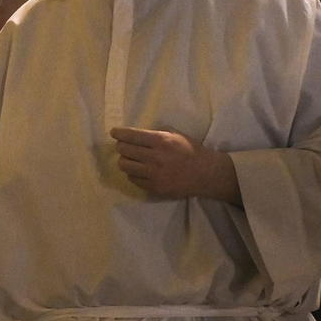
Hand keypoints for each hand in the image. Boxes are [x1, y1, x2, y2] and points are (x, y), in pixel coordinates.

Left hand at [112, 127, 241, 203]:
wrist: (206, 173)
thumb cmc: (190, 150)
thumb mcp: (176, 135)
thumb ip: (156, 133)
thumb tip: (133, 133)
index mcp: (162, 141)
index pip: (131, 135)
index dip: (119, 133)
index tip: (114, 132)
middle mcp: (155, 157)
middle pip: (124, 150)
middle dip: (121, 146)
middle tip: (123, 146)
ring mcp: (154, 174)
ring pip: (124, 165)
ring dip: (125, 160)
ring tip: (131, 159)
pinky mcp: (154, 187)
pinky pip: (132, 179)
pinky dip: (133, 173)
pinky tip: (139, 170)